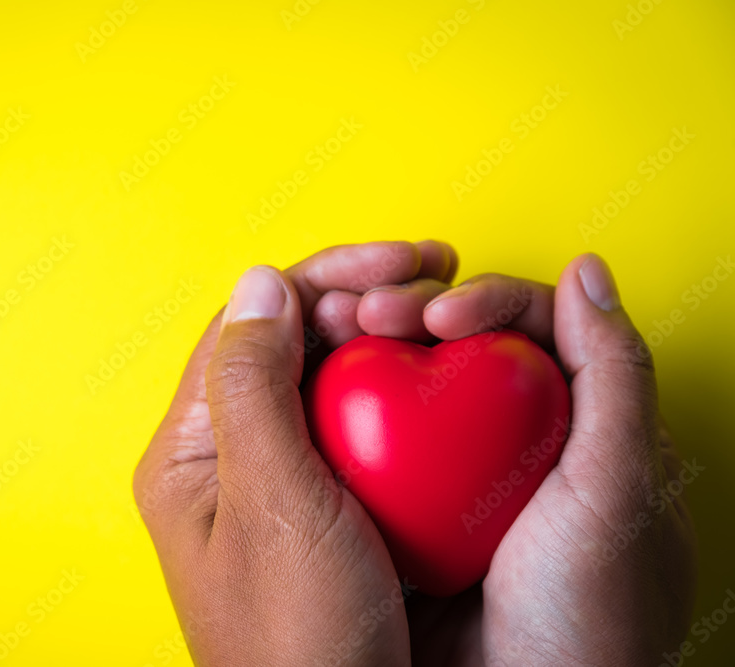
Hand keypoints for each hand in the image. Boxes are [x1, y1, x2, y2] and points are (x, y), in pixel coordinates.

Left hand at [134, 241, 458, 665]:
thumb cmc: (298, 641)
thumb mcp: (272, 507)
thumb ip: (256, 388)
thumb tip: (261, 280)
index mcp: (189, 449)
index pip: (247, 324)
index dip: (320, 276)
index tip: (396, 263)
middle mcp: (222, 453)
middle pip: (283, 338)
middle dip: (356, 291)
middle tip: (433, 271)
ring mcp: (271, 476)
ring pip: (321, 373)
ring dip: (378, 329)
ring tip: (442, 305)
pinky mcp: (318, 502)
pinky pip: (350, 420)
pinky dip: (392, 384)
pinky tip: (433, 372)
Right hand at [359, 254, 696, 664]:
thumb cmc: (587, 616)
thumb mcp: (614, 492)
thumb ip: (616, 376)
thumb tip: (587, 267)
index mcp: (573, 420)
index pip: (530, 324)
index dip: (481, 298)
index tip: (436, 312)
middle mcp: (508, 437)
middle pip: (456, 344)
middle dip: (407, 310)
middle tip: (365, 314)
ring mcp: (451, 473)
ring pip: (405, 387)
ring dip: (364, 354)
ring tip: (332, 340)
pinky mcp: (403, 506)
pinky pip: (368, 444)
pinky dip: (340, 415)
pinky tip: (318, 403)